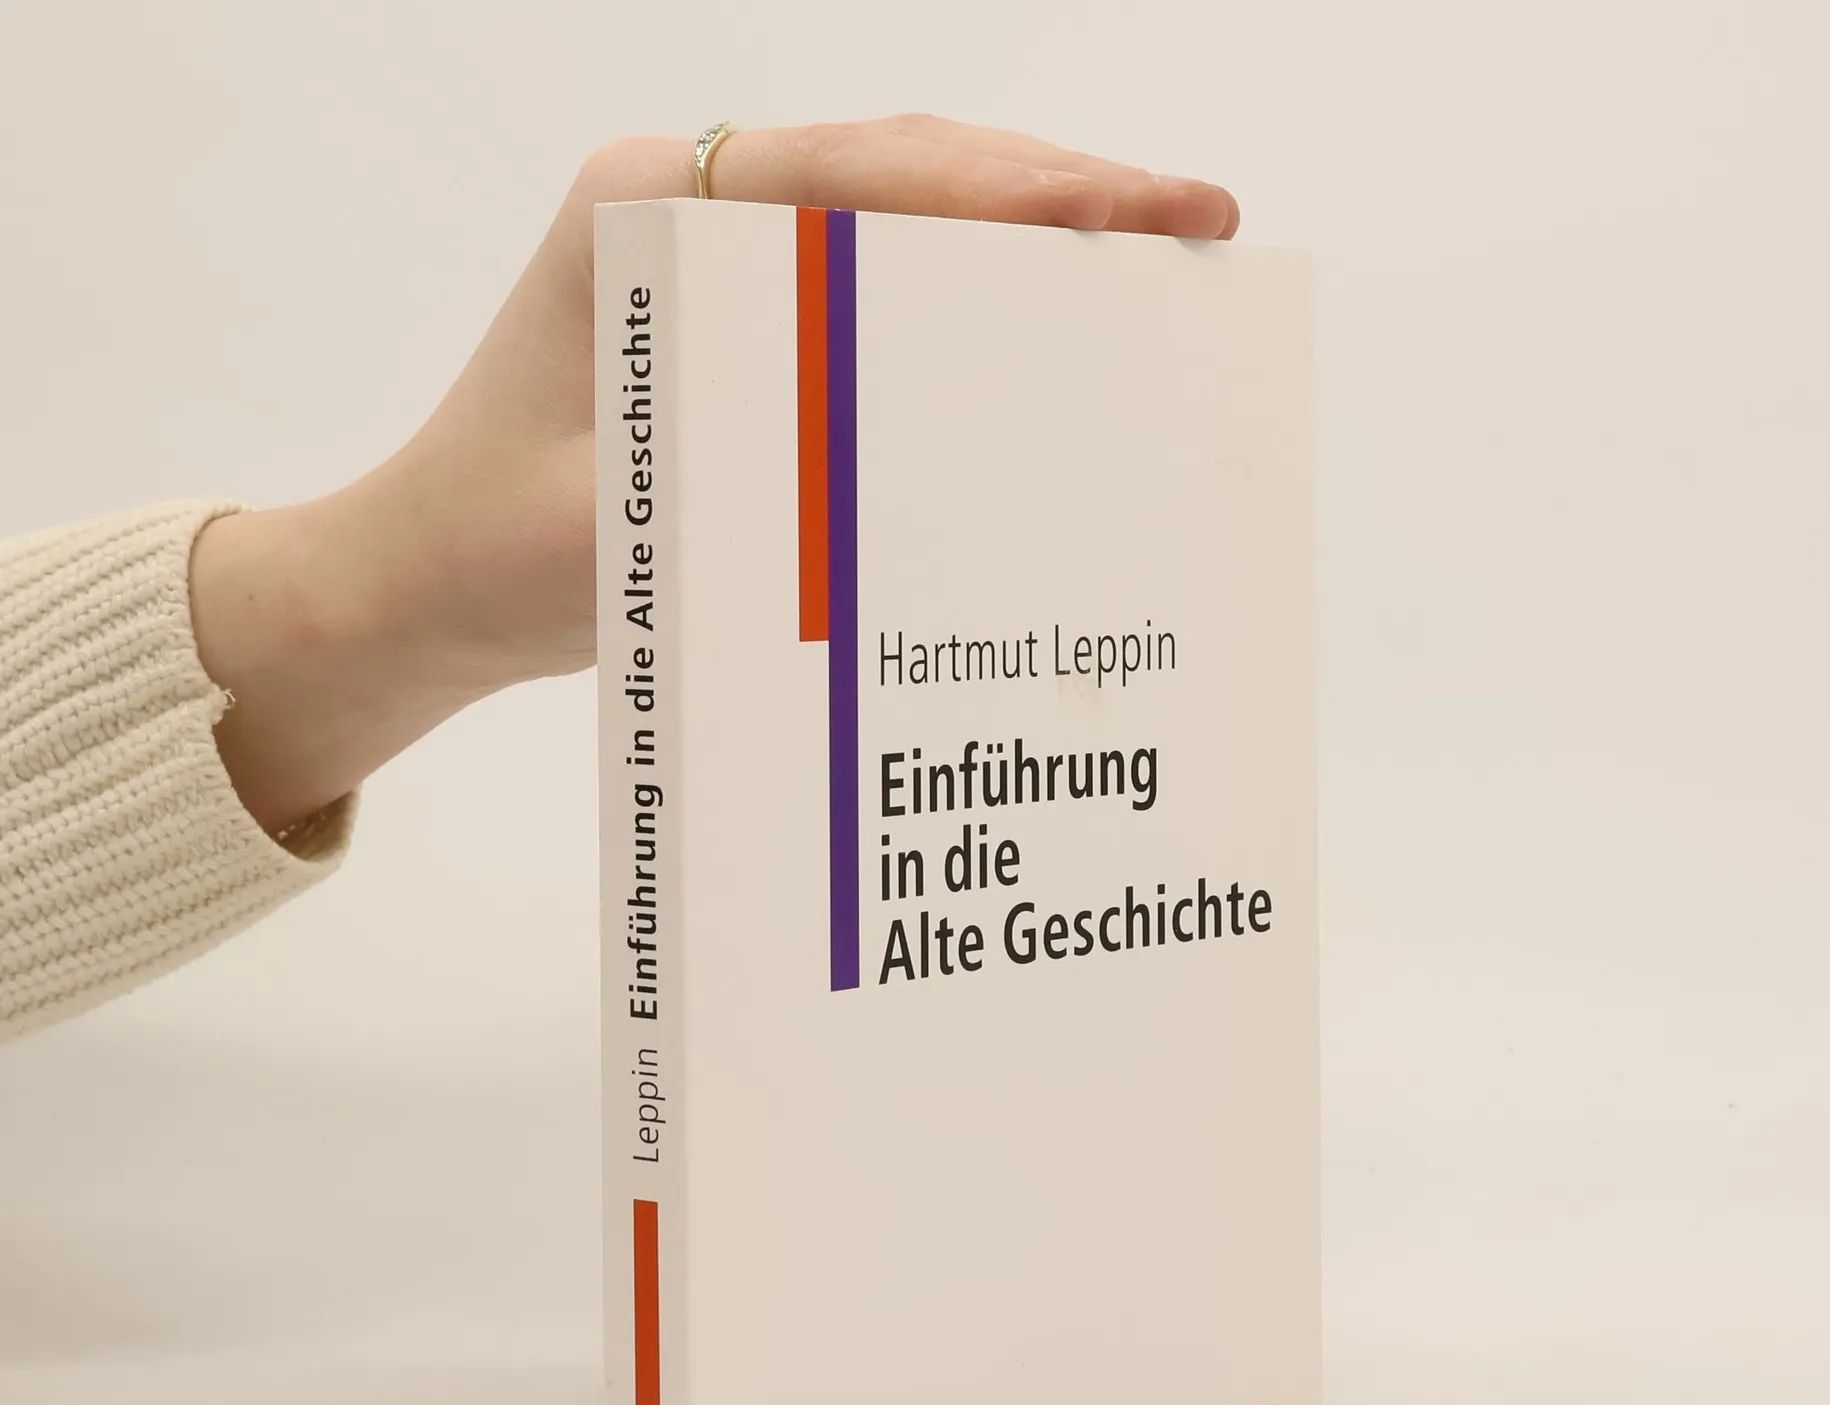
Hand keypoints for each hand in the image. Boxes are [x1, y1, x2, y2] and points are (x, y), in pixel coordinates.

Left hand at [189, 118, 1240, 834]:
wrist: (419, 588)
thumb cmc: (493, 555)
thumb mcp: (620, 517)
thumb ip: (749, 461)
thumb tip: (926, 438)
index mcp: (645, 217)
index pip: (862, 174)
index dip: (1012, 188)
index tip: (1137, 211)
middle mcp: (683, 214)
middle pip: (897, 173)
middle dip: (1050, 197)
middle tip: (1191, 227)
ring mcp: (710, 265)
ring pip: (895, 221)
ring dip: (1019, 241)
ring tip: (1148, 270)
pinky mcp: (732, 328)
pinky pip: (867, 291)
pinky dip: (960, 303)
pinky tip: (1040, 335)